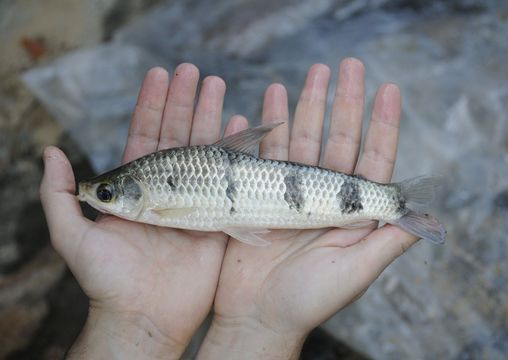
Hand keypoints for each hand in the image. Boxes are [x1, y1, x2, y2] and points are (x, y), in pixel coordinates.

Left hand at [40, 64, 229, 358]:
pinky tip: (243, 127)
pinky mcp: (217, 218)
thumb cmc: (107, 279)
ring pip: (205, 151)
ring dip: (212, 117)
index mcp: (135, 186)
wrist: (145, 316)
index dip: (152, 104)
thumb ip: (59, 194)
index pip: (144, 134)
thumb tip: (48, 151)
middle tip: (194, 71)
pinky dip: (237, 152)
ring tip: (220, 88)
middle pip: (178, 135)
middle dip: (185, 101)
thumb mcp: (73, 236)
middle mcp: (166, 187)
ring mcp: (194, 200)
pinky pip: (229, 180)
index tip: (161, 73)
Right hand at [197, 58, 418, 358]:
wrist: (256, 316)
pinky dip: (263, 130)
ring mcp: (291, 194)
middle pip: (338, 140)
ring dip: (303, 107)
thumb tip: (426, 218)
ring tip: (307, 74)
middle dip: (342, 103)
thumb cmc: (309, 301)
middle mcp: (324, 197)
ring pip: (300, 141)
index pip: (373, 160)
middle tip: (344, 65)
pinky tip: (265, 104)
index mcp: (352, 212)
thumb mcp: (355, 272)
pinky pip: (262, 156)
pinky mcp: (258, 196)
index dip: (382, 125)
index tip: (387, 89)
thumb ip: (387, 242)